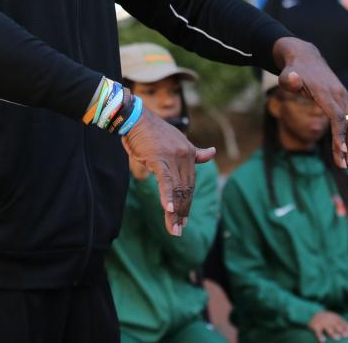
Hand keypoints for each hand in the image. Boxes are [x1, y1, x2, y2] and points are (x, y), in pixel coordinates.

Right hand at [121, 106, 215, 236]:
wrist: (135, 117)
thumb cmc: (151, 131)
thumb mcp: (177, 140)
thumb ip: (195, 152)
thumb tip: (212, 152)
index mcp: (189, 153)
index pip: (190, 184)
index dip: (187, 203)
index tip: (184, 219)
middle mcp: (185, 156)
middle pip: (185, 190)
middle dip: (182, 211)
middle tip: (178, 230)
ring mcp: (172, 157)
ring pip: (176, 189)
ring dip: (175, 212)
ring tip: (173, 229)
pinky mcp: (158, 159)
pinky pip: (165, 181)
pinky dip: (167, 196)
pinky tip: (168, 210)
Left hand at [274, 38, 347, 168]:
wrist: (305, 56)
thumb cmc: (292, 70)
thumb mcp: (286, 75)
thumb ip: (288, 80)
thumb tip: (292, 79)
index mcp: (325, 92)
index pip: (336, 117)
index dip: (339, 135)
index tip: (341, 151)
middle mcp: (338, 94)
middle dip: (347, 145)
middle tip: (344, 165)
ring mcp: (343, 96)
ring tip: (347, 161)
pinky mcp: (343, 98)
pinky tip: (347, 147)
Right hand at [308, 310, 347, 341]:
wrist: (309, 312)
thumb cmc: (325, 320)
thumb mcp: (334, 319)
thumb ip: (343, 324)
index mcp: (334, 318)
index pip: (341, 322)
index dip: (346, 327)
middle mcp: (328, 320)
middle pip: (336, 325)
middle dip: (341, 330)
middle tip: (345, 335)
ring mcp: (322, 323)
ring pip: (328, 329)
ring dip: (333, 333)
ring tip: (337, 338)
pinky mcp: (315, 327)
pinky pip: (318, 332)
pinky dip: (320, 336)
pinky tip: (323, 341)